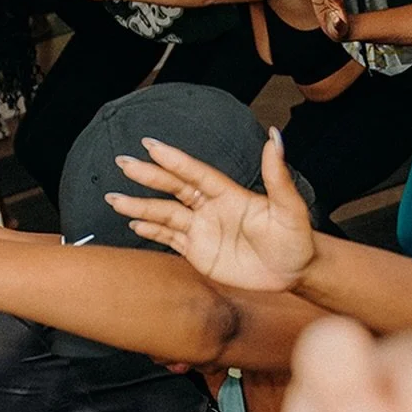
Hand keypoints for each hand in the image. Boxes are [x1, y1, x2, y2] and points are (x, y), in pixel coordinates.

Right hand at [105, 127, 315, 292]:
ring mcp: (203, 231)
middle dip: (148, 177)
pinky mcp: (199, 253)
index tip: (151, 146)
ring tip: (115, 200)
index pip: (195, 174)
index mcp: (230, 195)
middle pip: (174, 189)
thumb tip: (274, 138)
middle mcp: (211, 209)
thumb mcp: (291, 207)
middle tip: (123, 163)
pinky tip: (134, 225)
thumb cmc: (296, 239)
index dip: (174, 161)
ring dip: (140, 207)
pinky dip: (151, 232)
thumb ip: (277, 175)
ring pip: (165, 215)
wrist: (293, 273)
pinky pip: (170, 240)